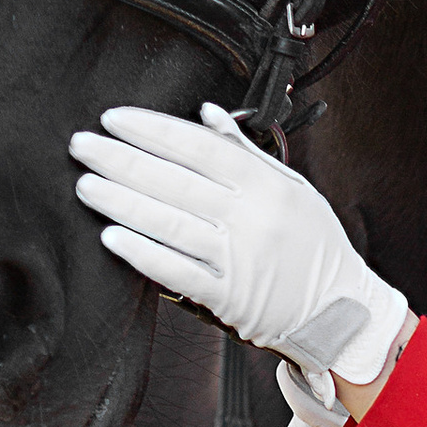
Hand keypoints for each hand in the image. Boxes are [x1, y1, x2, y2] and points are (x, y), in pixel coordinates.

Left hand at [69, 102, 409, 381]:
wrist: (343, 313)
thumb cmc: (315, 248)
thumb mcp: (294, 189)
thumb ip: (247, 152)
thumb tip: (206, 114)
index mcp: (267, 186)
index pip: (199, 147)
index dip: (152, 130)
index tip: (114, 119)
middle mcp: (252, 218)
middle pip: (175, 181)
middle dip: (122, 160)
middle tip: (82, 145)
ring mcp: (239, 259)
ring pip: (170, 223)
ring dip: (121, 203)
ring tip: (86, 185)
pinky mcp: (228, 297)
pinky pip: (177, 271)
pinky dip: (142, 253)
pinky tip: (112, 236)